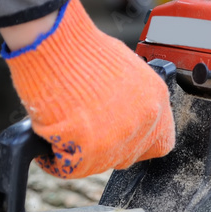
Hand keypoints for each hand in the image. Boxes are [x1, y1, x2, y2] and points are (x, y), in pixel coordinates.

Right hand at [1, 0, 174, 177]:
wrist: (54, 44)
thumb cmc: (81, 50)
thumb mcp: (125, 69)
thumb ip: (133, 97)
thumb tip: (124, 113)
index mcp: (156, 99)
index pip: (160, 142)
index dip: (138, 143)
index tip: (121, 138)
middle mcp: (145, 121)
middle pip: (128, 156)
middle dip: (105, 147)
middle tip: (83, 127)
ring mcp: (121, 137)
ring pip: (98, 164)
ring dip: (78, 150)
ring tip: (63, 121)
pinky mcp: (90, 150)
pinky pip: (69, 167)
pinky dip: (54, 157)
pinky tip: (49, 133)